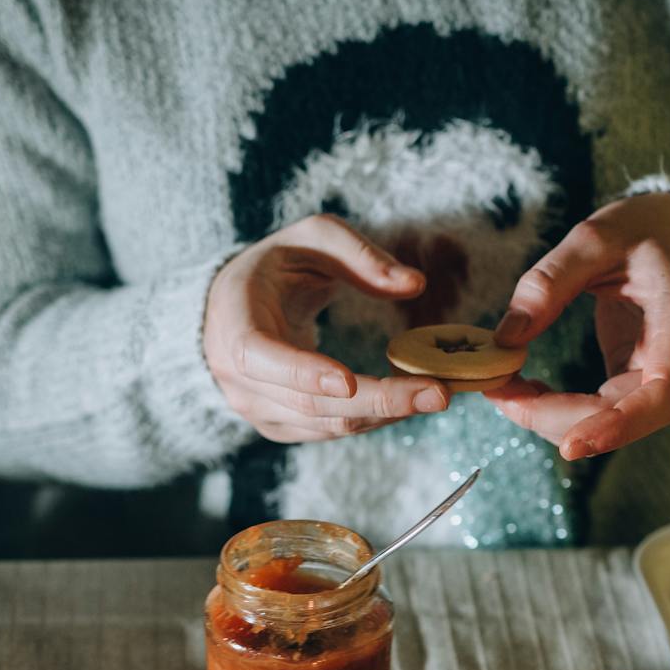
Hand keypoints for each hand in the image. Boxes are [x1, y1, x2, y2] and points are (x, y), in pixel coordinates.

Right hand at [204, 214, 451, 441]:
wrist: (233, 310)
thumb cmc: (276, 267)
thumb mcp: (313, 238)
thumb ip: (360, 255)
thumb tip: (414, 283)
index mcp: (234, 324)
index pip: (259, 357)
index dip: (302, 372)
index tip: (348, 381)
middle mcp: (238, 379)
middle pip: (310, 403)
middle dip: (377, 400)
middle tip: (437, 393)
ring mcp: (258, 410)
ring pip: (327, 425)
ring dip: (385, 413)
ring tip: (436, 395)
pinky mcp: (281, 427)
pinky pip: (332, 431)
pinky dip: (374, 418)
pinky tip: (409, 401)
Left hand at [484, 193, 669, 459]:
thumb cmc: (646, 229)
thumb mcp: (595, 236)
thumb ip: (549, 281)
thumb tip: (506, 338)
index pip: (664, 394)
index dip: (621, 426)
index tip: (572, 445)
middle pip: (626, 417)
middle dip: (559, 419)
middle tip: (499, 395)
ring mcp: (663, 376)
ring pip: (610, 422)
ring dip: (553, 418)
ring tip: (502, 390)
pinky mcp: (639, 379)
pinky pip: (601, 409)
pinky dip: (559, 408)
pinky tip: (523, 390)